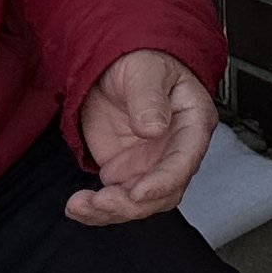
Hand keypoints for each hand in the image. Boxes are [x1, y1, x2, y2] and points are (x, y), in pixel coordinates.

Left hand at [70, 48, 214, 224]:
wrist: (114, 66)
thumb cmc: (141, 61)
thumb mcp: (144, 71)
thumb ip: (149, 98)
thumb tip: (153, 127)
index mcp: (192, 123)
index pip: (186, 161)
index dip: (164, 181)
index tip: (139, 193)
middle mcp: (175, 150)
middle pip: (164, 191)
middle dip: (132, 203)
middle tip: (102, 200)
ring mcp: (150, 164)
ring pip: (140, 203)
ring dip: (111, 210)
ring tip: (81, 205)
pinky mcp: (127, 171)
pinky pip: (117, 198)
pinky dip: (97, 209)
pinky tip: (79, 207)